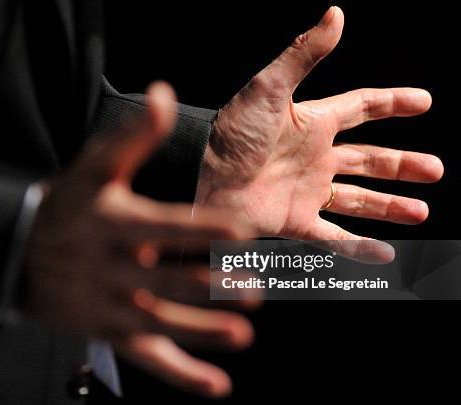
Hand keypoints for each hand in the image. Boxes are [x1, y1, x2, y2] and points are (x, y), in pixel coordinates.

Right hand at [24, 83, 257, 397]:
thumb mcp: (93, 167)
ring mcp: (109, 305)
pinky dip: (181, 373)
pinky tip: (217, 385)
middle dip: (210, 285)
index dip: (201, 230)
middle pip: (165, 280)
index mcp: (112, 223)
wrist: (17, 251)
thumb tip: (163, 93)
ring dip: (202, 330)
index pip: (162, 226)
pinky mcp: (109, 332)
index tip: (242, 232)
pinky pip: (147, 356)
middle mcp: (110, 267)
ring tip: (242, 335)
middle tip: (253, 288)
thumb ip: (133, 136)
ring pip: (160, 322)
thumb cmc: (68, 205)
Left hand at [197, 6, 443, 260]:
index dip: (392, 103)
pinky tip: (385, 254)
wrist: (198, 175)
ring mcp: (304, 191)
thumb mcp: (269, 89)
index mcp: (312, 122)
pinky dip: (358, 248)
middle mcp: (313, 157)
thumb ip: (304, 55)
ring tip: (421, 212)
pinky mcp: (292, 220)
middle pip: (367, 160)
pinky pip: (332, 237)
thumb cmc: (231, 132)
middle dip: (401, 165)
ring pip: (357, 200)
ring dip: (389, 206)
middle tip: (436, 170)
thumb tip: (336, 13)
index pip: (361, 108)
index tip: (425, 101)